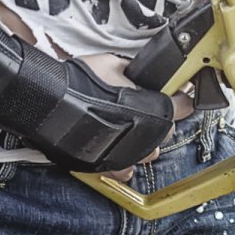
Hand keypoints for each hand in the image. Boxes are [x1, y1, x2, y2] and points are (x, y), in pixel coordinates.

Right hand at [80, 52, 192, 181]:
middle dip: (163, 123)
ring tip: (136, 133)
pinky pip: (123, 171)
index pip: (180, 107)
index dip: (182, 102)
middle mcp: (144, 135)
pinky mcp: (106, 164)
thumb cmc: (82, 82)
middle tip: (153, 111)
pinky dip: (125, 166)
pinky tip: (125, 162)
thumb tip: (139, 70)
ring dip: (146, 144)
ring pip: (148, 154)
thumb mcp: (114, 64)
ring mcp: (126, 153)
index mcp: (153, 109)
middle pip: (165, 133)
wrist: (51, 104)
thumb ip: (133, 71)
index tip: (183, 99)